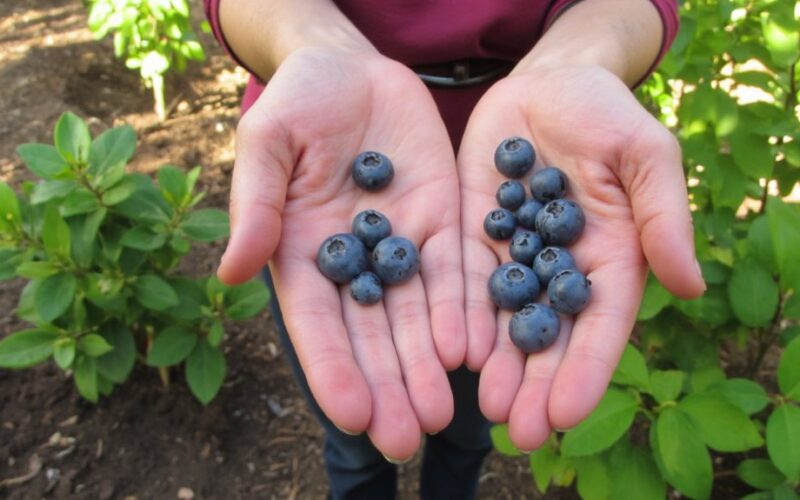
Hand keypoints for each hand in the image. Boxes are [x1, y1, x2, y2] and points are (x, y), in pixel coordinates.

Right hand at [218, 48, 465, 459]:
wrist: (351, 68)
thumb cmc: (297, 102)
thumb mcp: (267, 142)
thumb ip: (256, 205)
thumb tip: (233, 273)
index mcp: (301, 253)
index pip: (317, 324)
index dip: (334, 369)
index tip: (354, 416)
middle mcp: (353, 262)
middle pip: (371, 335)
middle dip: (388, 386)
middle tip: (408, 438)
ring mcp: (400, 243)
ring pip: (415, 316)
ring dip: (426, 366)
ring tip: (442, 414)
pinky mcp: (442, 220)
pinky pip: (453, 272)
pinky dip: (460, 311)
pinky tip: (468, 349)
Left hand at [458, 65, 705, 449]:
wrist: (550, 84)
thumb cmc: (608, 115)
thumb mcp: (646, 156)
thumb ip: (662, 217)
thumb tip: (689, 284)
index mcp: (611, 257)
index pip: (600, 325)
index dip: (585, 370)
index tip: (567, 415)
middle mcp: (559, 267)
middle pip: (549, 335)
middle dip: (536, 383)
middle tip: (519, 432)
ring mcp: (513, 252)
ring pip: (504, 318)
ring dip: (497, 364)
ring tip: (485, 407)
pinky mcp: (472, 232)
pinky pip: (464, 278)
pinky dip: (460, 314)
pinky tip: (452, 349)